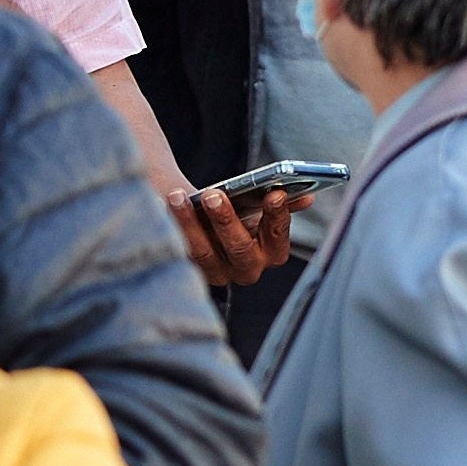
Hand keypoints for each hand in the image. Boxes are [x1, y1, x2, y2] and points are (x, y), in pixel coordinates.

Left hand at [172, 185, 301, 288]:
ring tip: (177, 196)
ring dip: (189, 222)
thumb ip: (280, 202)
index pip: (279, 238)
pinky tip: (160, 205)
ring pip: (203, 251)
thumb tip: (306, 197)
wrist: (204, 221)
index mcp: (271, 252)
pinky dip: (170, 227)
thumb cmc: (238, 210)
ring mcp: (217, 272)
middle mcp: (247, 269)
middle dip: (227, 221)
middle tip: (213, 195)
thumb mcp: (259, 206)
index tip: (274, 193)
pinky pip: (179, 250)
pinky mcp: (189, 269)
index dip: (277, 216)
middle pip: (240, 249)